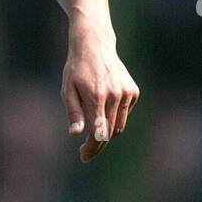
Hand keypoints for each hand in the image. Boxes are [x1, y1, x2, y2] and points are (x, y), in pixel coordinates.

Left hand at [61, 25, 139, 161]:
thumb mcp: (68, 90)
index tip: (84, 155)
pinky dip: (114, 119)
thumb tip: (75, 134)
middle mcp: (116, 95)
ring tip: (91, 136)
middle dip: (97, 145)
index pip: (99, 132)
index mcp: (97, 96)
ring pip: (119, 126)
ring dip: (106, 134)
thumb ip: (74, 112)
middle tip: (84, 151)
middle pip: (110, 132)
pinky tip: (102, 112)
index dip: (92, 147)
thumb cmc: (76, 69)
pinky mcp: (133, 91)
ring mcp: (127, 93)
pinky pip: (124, 114)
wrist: (95, 46)